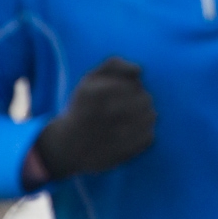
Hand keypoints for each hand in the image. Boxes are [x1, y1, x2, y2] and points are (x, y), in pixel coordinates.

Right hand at [34, 58, 156, 179]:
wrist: (66, 146)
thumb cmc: (83, 107)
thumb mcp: (90, 79)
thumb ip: (114, 65)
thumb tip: (139, 70)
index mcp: (99, 93)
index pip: (136, 85)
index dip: (133, 88)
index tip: (122, 95)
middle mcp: (108, 113)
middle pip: (146, 99)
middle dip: (140, 101)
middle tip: (127, 108)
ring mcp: (117, 135)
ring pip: (151, 117)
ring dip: (145, 116)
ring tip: (131, 121)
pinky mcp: (124, 153)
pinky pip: (149, 137)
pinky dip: (144, 134)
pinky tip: (131, 135)